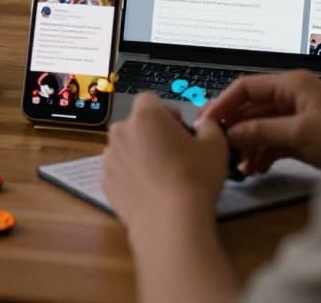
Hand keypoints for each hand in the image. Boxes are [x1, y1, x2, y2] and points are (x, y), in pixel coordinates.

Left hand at [103, 94, 228, 231]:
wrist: (170, 221)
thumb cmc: (195, 177)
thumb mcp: (216, 145)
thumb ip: (208, 126)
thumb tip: (202, 126)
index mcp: (145, 115)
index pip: (149, 99)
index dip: (166, 112)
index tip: (180, 130)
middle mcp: (120, 131)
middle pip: (135, 124)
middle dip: (151, 133)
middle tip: (173, 154)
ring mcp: (109, 157)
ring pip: (125, 148)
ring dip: (139, 154)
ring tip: (162, 176)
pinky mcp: (105, 182)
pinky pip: (119, 171)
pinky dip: (131, 176)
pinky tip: (150, 192)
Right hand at [200, 70, 320, 172]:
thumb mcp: (300, 131)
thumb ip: (262, 130)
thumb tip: (231, 132)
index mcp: (291, 85)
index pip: (246, 87)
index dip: (224, 103)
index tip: (206, 122)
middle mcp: (292, 97)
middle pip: (251, 109)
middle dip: (235, 129)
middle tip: (219, 148)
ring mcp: (298, 118)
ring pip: (261, 128)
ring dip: (248, 145)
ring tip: (238, 165)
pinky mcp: (303, 138)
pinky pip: (274, 142)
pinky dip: (263, 155)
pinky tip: (256, 169)